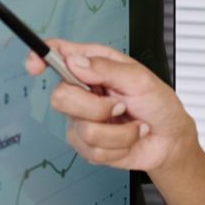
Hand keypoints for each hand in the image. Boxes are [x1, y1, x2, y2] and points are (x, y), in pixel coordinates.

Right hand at [25, 38, 195, 172]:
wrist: (169, 140)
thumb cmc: (159, 104)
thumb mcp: (140, 79)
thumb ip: (106, 69)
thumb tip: (75, 62)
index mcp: (94, 66)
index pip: (57, 55)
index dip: (40, 57)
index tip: (35, 65)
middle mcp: (84, 91)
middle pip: (60, 98)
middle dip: (96, 107)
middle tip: (120, 105)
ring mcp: (82, 119)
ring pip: (82, 128)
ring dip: (117, 131)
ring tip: (131, 124)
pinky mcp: (87, 145)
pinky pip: (93, 150)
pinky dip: (119, 145)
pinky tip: (128, 138)